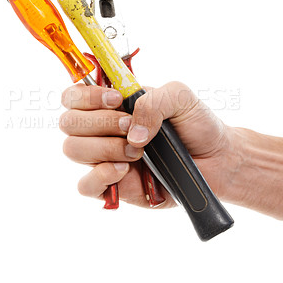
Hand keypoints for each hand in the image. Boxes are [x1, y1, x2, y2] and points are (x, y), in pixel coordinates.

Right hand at [59, 82, 235, 207]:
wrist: (214, 159)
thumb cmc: (194, 124)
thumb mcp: (179, 97)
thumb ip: (152, 101)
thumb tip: (132, 133)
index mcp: (111, 105)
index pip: (72, 96)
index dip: (85, 96)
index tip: (115, 100)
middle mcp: (102, 130)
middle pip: (68, 123)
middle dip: (101, 123)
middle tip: (131, 126)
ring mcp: (104, 158)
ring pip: (73, 149)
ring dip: (106, 147)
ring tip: (138, 150)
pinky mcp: (113, 186)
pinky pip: (85, 186)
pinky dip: (101, 175)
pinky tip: (125, 169)